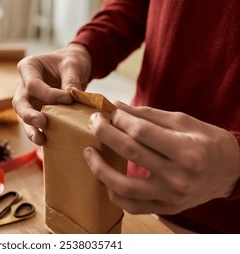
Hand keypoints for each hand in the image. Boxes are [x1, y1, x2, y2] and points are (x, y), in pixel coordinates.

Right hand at [13, 43, 91, 144]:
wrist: (73, 68)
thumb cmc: (70, 62)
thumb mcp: (72, 65)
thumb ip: (71, 80)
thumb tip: (72, 97)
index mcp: (28, 67)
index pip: (33, 84)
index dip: (49, 94)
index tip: (68, 99)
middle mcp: (23, 85)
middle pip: (20, 103)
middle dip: (29, 115)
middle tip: (42, 122)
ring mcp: (28, 100)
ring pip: (23, 116)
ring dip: (31, 129)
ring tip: (40, 139)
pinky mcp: (36, 111)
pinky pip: (34, 124)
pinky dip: (40, 132)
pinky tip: (47, 142)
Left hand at [84, 101, 239, 213]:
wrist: (230, 172)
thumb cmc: (207, 141)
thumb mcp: (183, 122)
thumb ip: (148, 115)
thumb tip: (116, 106)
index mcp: (187, 150)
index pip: (141, 132)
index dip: (120, 119)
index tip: (109, 112)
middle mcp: (179, 177)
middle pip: (130, 152)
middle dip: (105, 133)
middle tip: (93, 122)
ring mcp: (171, 197)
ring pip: (123, 186)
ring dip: (99, 167)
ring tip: (88, 152)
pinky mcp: (165, 208)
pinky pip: (130, 205)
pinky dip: (113, 192)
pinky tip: (104, 177)